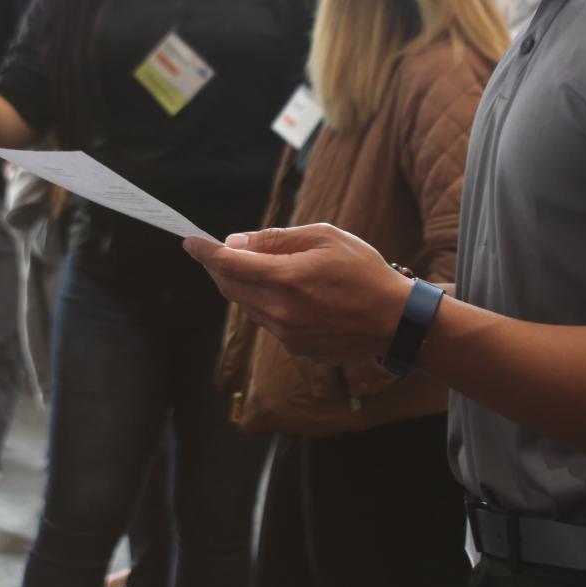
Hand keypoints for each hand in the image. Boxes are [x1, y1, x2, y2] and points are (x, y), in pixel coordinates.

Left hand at [184, 224, 411, 365]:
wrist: (395, 320)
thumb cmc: (363, 271)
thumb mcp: (324, 238)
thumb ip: (275, 240)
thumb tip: (235, 243)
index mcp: (287, 278)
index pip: (229, 264)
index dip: (204, 251)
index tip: (189, 241)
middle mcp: (281, 311)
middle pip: (231, 287)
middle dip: (218, 267)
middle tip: (217, 251)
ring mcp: (287, 334)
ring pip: (246, 306)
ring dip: (242, 286)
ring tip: (256, 268)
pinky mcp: (295, 349)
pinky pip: (267, 322)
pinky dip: (264, 304)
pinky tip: (286, 293)